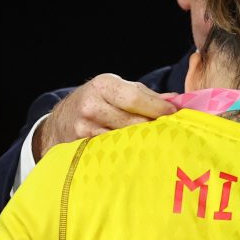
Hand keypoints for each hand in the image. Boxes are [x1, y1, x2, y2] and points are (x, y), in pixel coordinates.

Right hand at [34, 74, 175, 158]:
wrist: (62, 120)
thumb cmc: (99, 101)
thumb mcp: (118, 89)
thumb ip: (147, 95)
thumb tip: (177, 101)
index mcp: (103, 86)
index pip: (134, 98)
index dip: (157, 108)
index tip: (174, 114)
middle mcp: (92, 106)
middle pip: (134, 122)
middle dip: (154, 127)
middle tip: (170, 132)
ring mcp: (86, 129)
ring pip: (127, 139)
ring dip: (145, 142)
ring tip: (157, 142)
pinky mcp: (84, 148)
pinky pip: (116, 151)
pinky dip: (131, 152)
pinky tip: (140, 152)